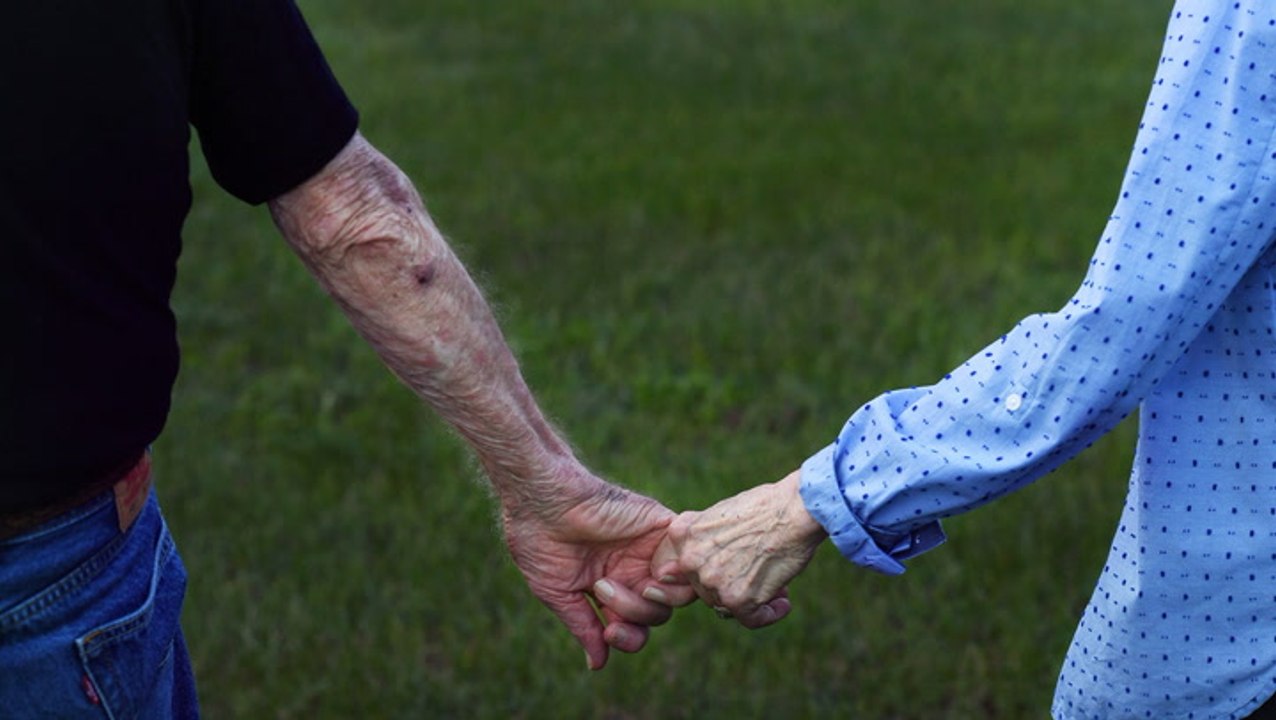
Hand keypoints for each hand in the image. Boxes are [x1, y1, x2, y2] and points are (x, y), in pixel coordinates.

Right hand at [501, 470, 693, 669]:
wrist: (543, 498)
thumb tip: (597, 665)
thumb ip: (583, 626)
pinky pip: (690, 557)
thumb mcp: (559, 592)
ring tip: (618, 581)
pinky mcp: (663, 527)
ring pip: (676, 594)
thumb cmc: (541, 542)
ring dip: (653, 600)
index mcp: (609, 587)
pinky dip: (680, 573)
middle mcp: (632, 570)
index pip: (634, 626)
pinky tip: (657, 573)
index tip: (608, 630)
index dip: (627, 637)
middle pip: (657, 614)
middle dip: (635, 616)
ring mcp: (649, 550)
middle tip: (603, 589)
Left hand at [649, 469, 826, 628]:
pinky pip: (751, 619)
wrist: (796, 508)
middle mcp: (691, 560)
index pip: (678, 569)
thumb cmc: (762, 507)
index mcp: (681, 535)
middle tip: (758, 571)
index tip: (729, 564)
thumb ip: (692, 541)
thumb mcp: (715, 514)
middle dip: (729, 583)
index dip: (705, 569)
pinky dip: (769, 614)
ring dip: (750, 599)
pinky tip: (782, 602)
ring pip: (725, 604)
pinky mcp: (739, 600)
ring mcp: (713, 581)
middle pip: (704, 587)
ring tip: (775, 582)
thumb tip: (666, 574)